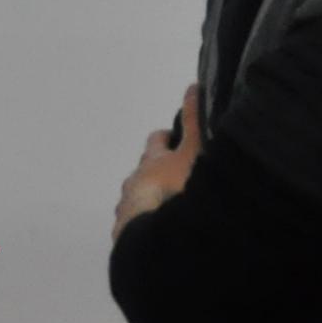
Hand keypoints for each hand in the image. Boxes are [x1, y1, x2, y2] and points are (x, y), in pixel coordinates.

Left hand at [113, 87, 202, 237]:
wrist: (155, 235)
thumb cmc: (175, 188)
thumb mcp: (191, 151)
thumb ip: (194, 121)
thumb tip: (192, 87)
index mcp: (151, 162)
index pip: (156, 142)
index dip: (167, 138)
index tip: (178, 140)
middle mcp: (134, 183)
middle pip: (143, 172)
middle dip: (157, 173)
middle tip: (178, 178)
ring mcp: (128, 209)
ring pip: (138, 199)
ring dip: (152, 202)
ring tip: (172, 211)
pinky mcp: (127, 235)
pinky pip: (137, 227)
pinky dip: (148, 227)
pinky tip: (163, 235)